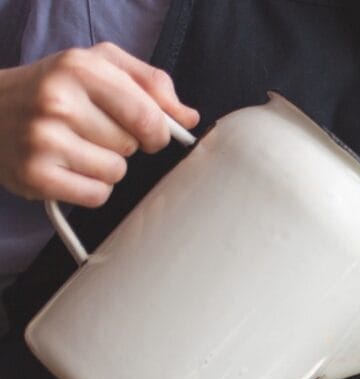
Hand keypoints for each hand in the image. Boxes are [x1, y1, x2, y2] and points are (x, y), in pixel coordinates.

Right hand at [0, 42, 199, 207]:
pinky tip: (70, 168)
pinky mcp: (35, 174)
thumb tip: (187, 118)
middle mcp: (58, 102)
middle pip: (133, 146)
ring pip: (117, 172)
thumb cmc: (52, 87)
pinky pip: (97, 195)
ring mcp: (43, 139)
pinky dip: (90, 188)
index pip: (148, 115)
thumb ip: (149, 83)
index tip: (150, 132)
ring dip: (106, 166)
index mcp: (80, 68)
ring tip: (78, 147)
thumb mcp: (99, 65)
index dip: (158, 131)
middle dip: (124, 143)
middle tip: (93, 131)